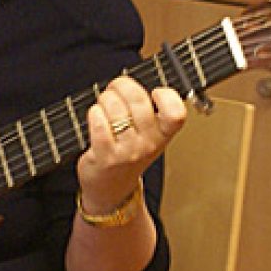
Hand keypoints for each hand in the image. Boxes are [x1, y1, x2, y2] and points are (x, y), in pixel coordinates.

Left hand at [76, 76, 186, 214]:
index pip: (176, 114)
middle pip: (139, 101)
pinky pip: (98, 122)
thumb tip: (134, 81)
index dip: (167, 96)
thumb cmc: (128, 153)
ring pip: (115, 108)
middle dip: (122, 86)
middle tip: (116, 88)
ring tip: (104, 105)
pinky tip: (96, 118)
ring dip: (104, 99)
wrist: (111, 189)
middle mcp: (148, 144)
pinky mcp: (105, 157)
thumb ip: (150, 110)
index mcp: (163, 135)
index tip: (155, 93)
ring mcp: (127, 152)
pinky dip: (94, 114)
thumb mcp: (150, 135)